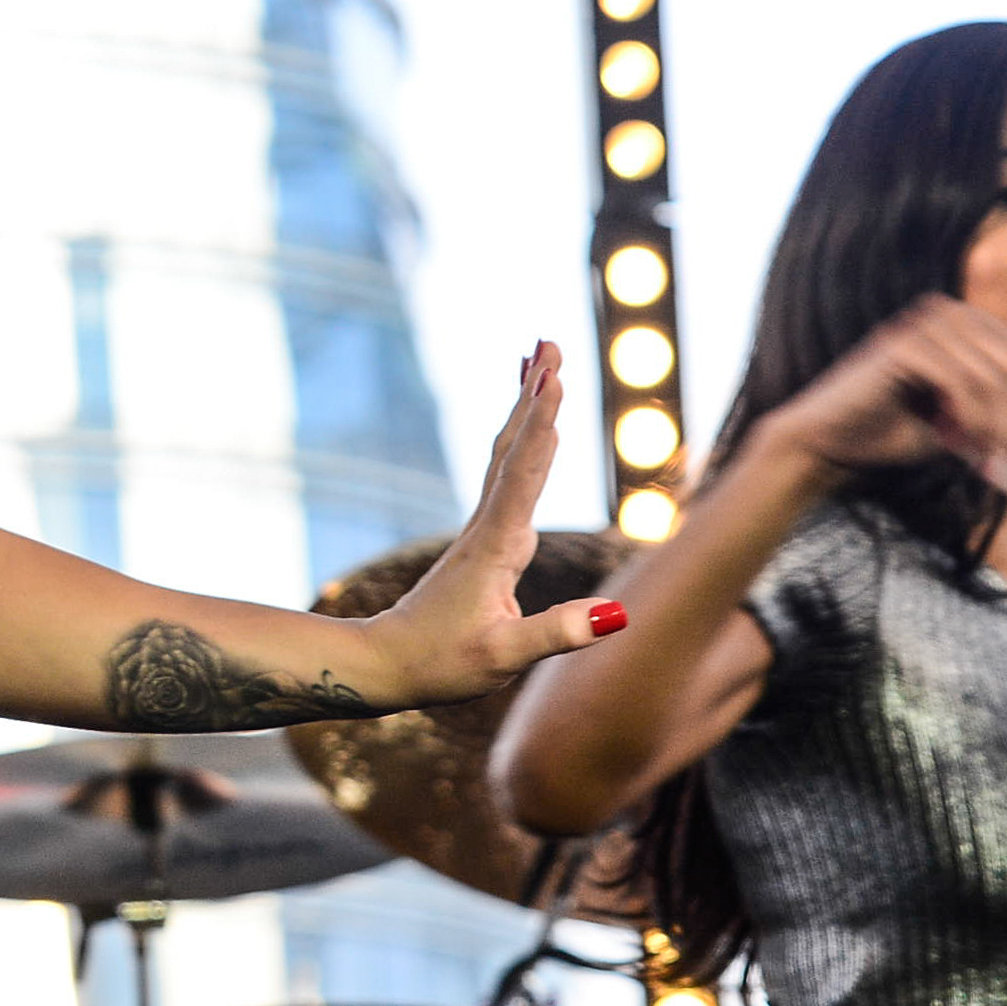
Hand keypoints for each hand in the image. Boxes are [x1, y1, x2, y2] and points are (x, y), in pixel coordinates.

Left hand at [365, 341, 623, 707]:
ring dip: (527, 408)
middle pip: (515, 447)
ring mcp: (484, 530)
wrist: (389, 662)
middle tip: (548, 342)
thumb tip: (617, 613)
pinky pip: (507, 475)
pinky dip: (522, 443)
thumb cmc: (443, 663)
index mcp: (496, 546)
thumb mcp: (504, 656)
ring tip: (540, 360)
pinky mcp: (485, 541)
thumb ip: (558, 634)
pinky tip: (528, 433)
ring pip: (508, 455)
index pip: (523, 475)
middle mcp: (488, 527)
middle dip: (535, 395)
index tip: (554, 379)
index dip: (542, 427)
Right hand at [750, 294, 1006, 499]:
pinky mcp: (904, 344)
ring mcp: (924, 324)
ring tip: (987, 459)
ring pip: (998, 377)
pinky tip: (960, 441)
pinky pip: (963, 382)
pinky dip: (972, 419)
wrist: (827, 440)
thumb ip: (1005, 421)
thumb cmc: (893, 430)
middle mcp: (949, 313)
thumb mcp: (964, 425)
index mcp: (967, 323)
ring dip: (1000, 427)